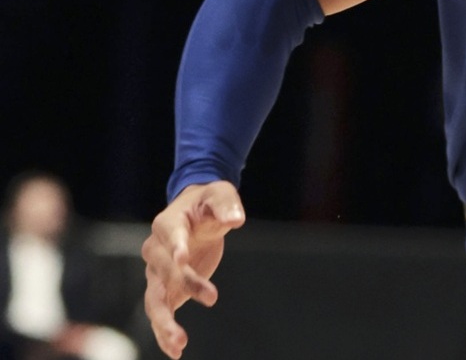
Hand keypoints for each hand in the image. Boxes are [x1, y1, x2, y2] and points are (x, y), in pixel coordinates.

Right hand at [141, 181, 245, 358]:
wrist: (196, 213)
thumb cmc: (207, 202)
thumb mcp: (219, 194)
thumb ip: (226, 205)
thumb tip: (236, 219)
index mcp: (167, 223)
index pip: (169, 236)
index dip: (175, 247)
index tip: (183, 259)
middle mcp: (155, 250)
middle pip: (165, 271)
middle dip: (185, 284)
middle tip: (212, 297)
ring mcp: (157, 273)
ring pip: (155, 299)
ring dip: (164, 321)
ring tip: (179, 343)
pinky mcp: (166, 289)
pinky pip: (161, 312)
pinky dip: (164, 331)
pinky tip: (175, 351)